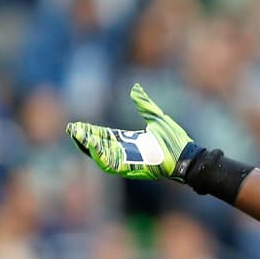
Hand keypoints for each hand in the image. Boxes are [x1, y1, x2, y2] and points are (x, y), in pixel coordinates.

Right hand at [66, 84, 195, 180]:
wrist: (187, 156)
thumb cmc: (175, 141)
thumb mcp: (157, 119)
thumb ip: (144, 105)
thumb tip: (135, 89)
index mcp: (131, 142)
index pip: (106, 136)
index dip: (91, 132)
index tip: (78, 126)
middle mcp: (127, 152)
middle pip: (100, 145)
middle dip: (85, 138)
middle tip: (72, 130)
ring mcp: (130, 161)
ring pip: (103, 155)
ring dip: (89, 146)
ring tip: (77, 136)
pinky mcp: (133, 168)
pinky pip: (112, 164)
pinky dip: (101, 155)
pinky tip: (92, 147)